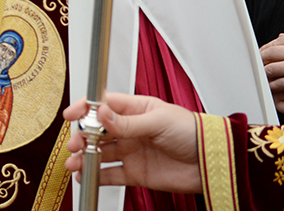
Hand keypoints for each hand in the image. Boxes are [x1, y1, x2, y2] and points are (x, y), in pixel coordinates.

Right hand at [63, 93, 201, 193]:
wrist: (212, 162)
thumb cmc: (192, 132)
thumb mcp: (158, 121)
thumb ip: (127, 122)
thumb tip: (100, 114)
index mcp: (135, 110)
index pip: (102, 105)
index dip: (84, 109)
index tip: (70, 116)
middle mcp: (130, 130)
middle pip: (97, 131)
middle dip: (82, 137)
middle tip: (75, 144)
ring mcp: (132, 152)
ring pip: (100, 153)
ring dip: (85, 157)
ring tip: (74, 163)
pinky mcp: (136, 173)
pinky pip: (111, 175)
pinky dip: (96, 177)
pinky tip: (86, 177)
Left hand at [261, 33, 283, 113]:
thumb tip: (283, 36)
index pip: (275, 41)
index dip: (266, 48)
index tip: (263, 53)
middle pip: (269, 53)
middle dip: (261, 60)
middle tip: (259, 66)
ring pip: (270, 68)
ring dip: (265, 74)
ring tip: (263, 77)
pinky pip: (279, 83)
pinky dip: (273, 86)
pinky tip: (272, 87)